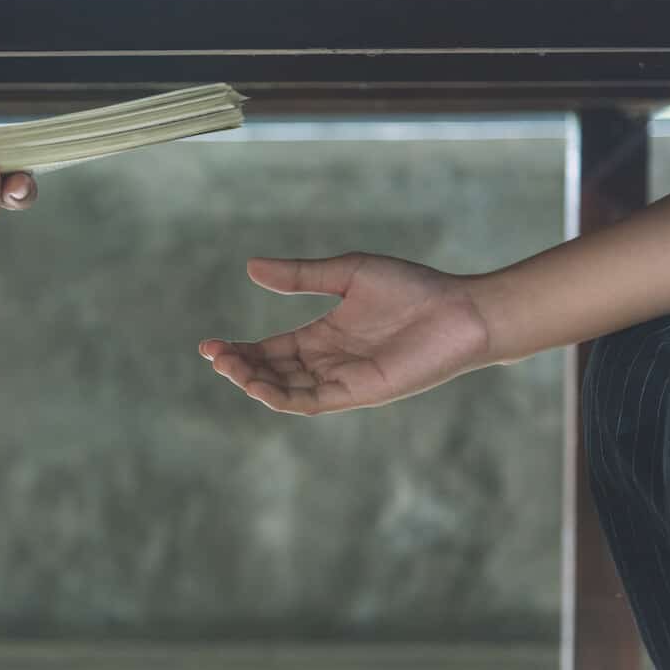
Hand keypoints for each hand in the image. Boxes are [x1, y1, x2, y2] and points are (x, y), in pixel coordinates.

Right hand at [199, 254, 491, 414]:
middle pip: (271, 373)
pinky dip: (283, 398)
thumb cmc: (412, 289)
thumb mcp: (347, 274)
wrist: (461, 310)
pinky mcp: (359, 392)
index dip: (239, 350)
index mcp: (323, 337)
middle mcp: (328, 363)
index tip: (208, 345)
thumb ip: (301, 276)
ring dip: (254, 383)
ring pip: (286, 391)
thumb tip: (251, 267)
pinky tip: (259, 386)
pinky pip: (312, 402)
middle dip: (239, 367)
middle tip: (214, 356)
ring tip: (228, 367)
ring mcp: (342, 380)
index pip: (270, 351)